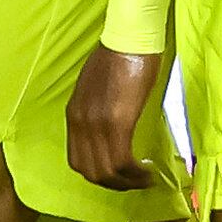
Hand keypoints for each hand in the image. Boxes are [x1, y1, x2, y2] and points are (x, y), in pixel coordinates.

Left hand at [68, 43, 167, 189]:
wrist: (130, 38)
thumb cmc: (119, 56)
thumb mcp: (97, 88)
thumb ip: (97, 110)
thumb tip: (111, 129)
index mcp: (74, 115)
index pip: (78, 161)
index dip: (99, 176)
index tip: (119, 175)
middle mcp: (80, 123)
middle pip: (90, 172)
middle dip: (114, 184)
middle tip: (134, 182)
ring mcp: (97, 124)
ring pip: (106, 172)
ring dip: (127, 182)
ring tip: (144, 179)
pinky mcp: (117, 121)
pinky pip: (122, 160)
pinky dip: (135, 173)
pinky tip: (148, 171)